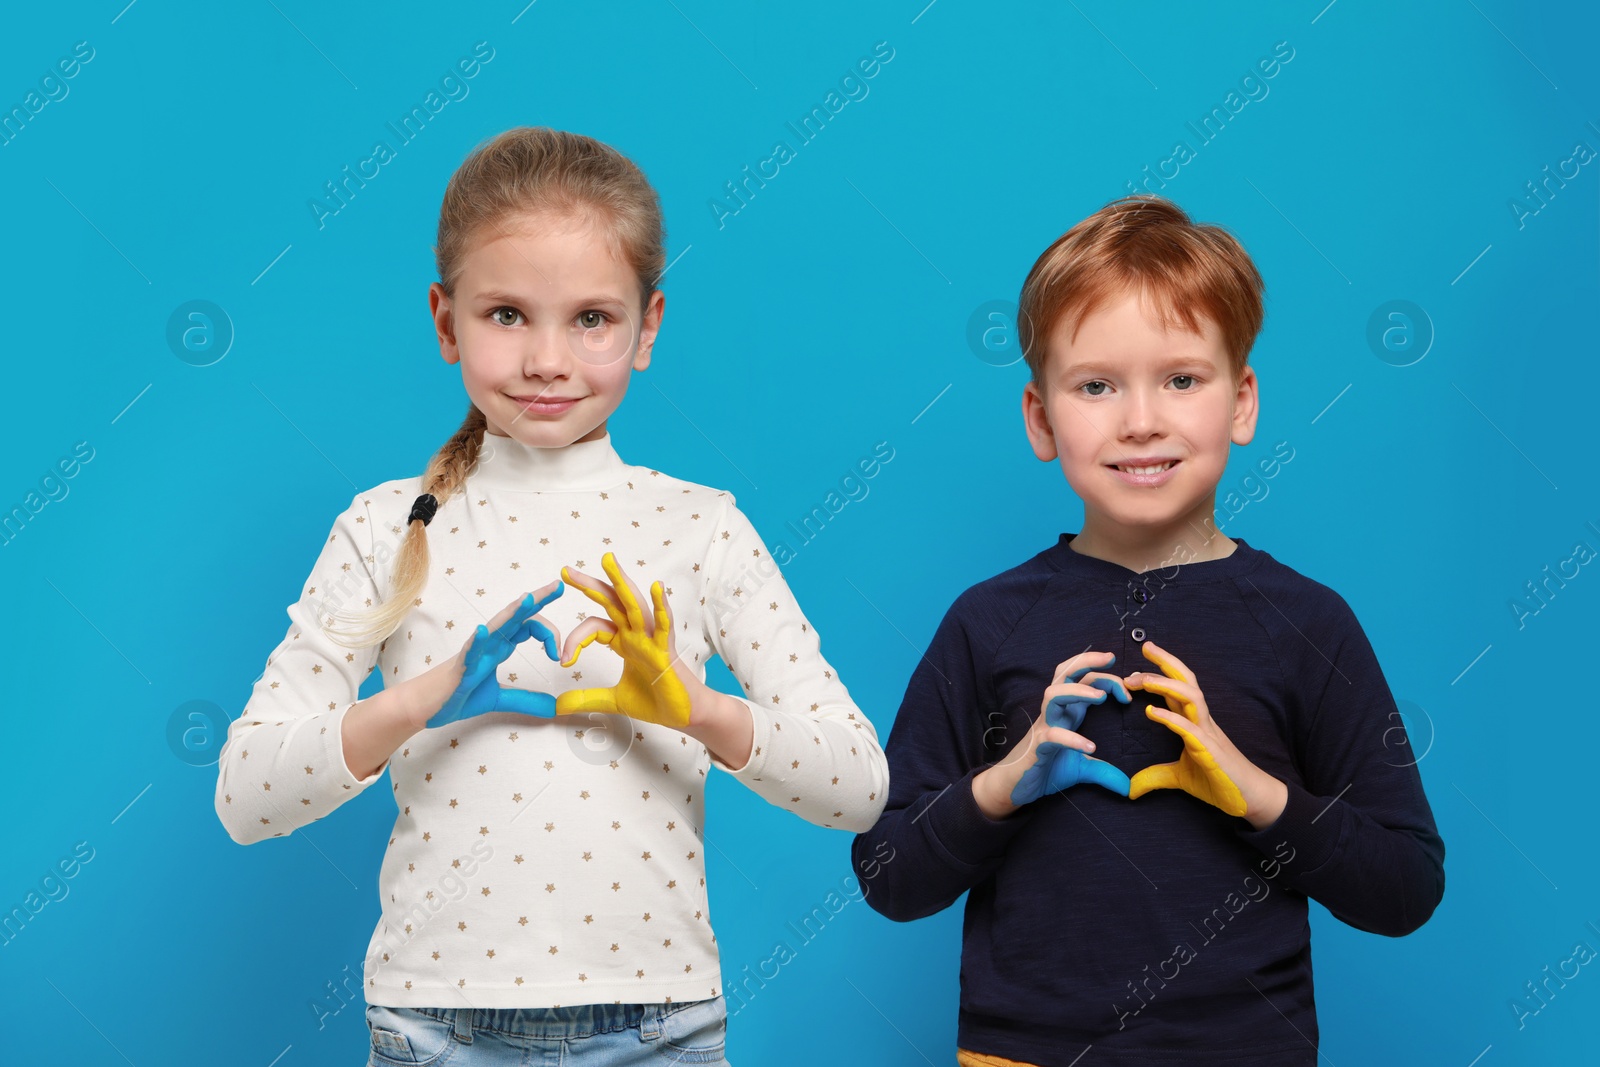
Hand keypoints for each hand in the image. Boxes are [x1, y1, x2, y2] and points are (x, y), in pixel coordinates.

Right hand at [425, 582, 563, 729]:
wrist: (424, 707)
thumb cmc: (456, 696)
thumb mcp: (499, 700)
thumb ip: (526, 701)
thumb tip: (554, 708)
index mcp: (500, 647)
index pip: (527, 626)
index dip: (549, 632)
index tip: (561, 655)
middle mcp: (489, 643)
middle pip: (516, 616)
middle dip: (537, 599)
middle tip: (559, 586)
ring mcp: (474, 652)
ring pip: (496, 626)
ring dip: (513, 612)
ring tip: (528, 598)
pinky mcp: (459, 667)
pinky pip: (468, 651)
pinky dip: (476, 641)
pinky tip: (483, 632)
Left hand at [555, 553, 692, 728]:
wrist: (683, 714)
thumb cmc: (656, 700)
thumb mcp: (613, 700)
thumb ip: (586, 699)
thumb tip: (558, 706)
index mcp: (623, 641)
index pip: (594, 627)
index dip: (575, 640)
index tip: (563, 660)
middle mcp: (636, 634)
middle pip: (611, 601)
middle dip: (589, 584)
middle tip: (566, 571)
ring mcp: (651, 639)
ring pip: (634, 604)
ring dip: (620, 581)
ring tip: (607, 560)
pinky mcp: (665, 650)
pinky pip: (664, 624)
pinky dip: (661, 606)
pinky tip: (657, 587)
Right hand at [1010, 658, 1132, 804]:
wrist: (1015, 788)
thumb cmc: (1045, 770)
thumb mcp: (1081, 770)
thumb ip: (1104, 772)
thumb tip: (1127, 786)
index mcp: (1067, 712)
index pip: (1084, 681)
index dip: (1107, 678)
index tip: (1129, 691)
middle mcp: (1055, 713)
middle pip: (1064, 673)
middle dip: (1086, 660)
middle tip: (1111, 657)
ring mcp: (1044, 727)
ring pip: (1054, 694)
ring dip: (1077, 691)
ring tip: (1101, 697)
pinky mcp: (1038, 746)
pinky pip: (1053, 735)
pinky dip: (1072, 738)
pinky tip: (1090, 747)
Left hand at [1125, 641, 1278, 820]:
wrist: (1250, 799)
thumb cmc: (1219, 781)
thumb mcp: (1179, 778)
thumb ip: (1155, 776)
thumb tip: (1131, 787)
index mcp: (1194, 722)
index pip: (1177, 689)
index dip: (1159, 672)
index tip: (1135, 666)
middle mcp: (1201, 721)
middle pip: (1186, 681)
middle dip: (1166, 661)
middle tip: (1145, 647)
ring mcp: (1208, 734)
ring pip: (1191, 697)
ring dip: (1167, 684)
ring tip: (1143, 679)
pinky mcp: (1211, 751)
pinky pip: (1191, 729)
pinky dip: (1171, 718)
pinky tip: (1152, 712)